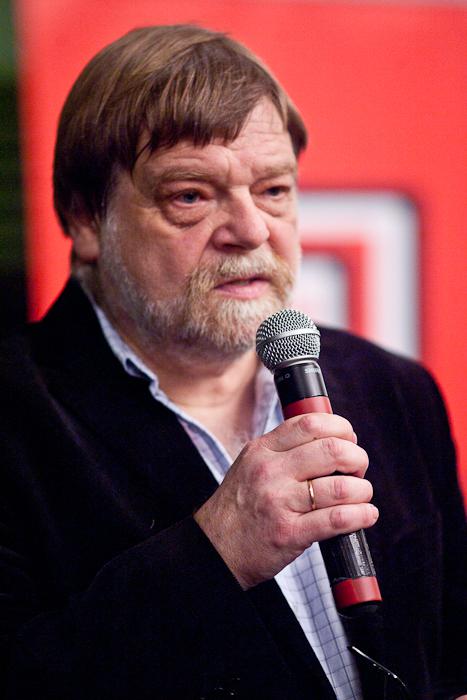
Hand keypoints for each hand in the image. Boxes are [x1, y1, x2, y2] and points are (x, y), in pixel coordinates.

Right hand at [194, 413, 377, 589]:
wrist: (214, 550)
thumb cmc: (238, 508)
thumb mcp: (250, 466)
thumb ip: (283, 450)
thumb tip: (331, 440)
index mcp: (262, 450)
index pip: (309, 423)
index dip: (340, 428)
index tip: (349, 439)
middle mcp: (270, 471)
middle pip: (332, 450)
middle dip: (357, 458)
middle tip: (357, 470)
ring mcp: (279, 502)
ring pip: (341, 486)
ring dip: (362, 490)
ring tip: (361, 496)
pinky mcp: (289, 533)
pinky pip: (337, 519)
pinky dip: (361, 515)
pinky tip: (366, 515)